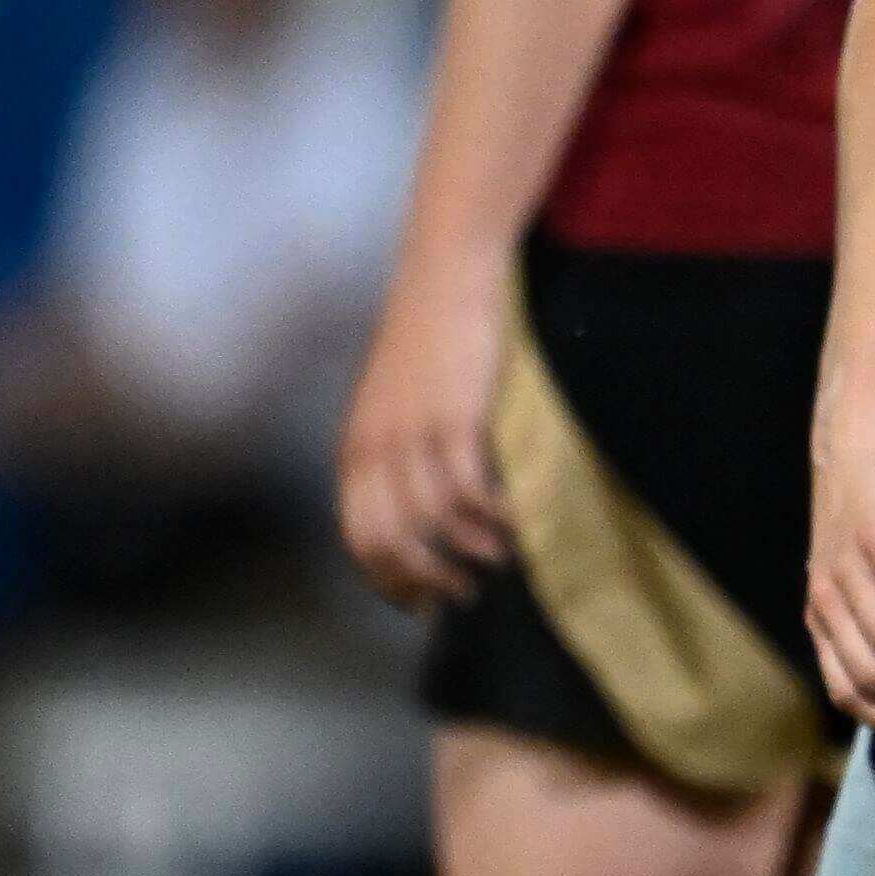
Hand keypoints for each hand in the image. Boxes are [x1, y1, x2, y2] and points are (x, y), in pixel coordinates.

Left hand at [334, 269, 512, 609]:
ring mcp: (413, 433)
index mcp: (356, 446)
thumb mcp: (397, 400)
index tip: (421, 600)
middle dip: (425, 578)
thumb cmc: (430, 336)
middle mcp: (375, 446)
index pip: (358, 535)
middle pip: (388, 540)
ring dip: (468, 552)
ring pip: (432, 522)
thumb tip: (421, 505)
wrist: (447, 274)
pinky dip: (495, 517)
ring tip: (499, 560)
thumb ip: (399, 449)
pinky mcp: (456, 418)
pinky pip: (470, 490)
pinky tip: (517, 520)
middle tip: (461, 593)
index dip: (389, 579)